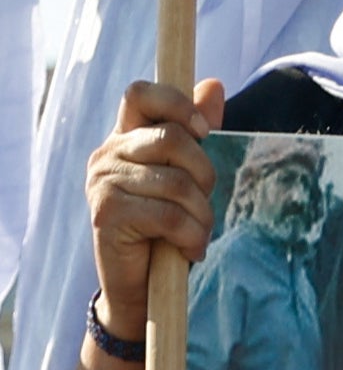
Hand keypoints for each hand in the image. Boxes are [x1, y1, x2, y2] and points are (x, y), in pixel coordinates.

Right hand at [87, 78, 225, 336]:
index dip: (177, 103)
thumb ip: (196, 132)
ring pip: (178, 182)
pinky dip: (192, 236)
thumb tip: (212, 84)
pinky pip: (170, 215)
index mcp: (127, 138)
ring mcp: (103, 181)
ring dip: (201, 216)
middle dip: (205, 175)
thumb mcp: (186, 177)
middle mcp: (108, 153)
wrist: (142, 286)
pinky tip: (189, 250)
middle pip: (173, 139)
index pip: (141, 93)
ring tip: (195, 234)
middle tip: (202, 205)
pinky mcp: (107, 212)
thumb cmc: (167, 228)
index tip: (203, 132)